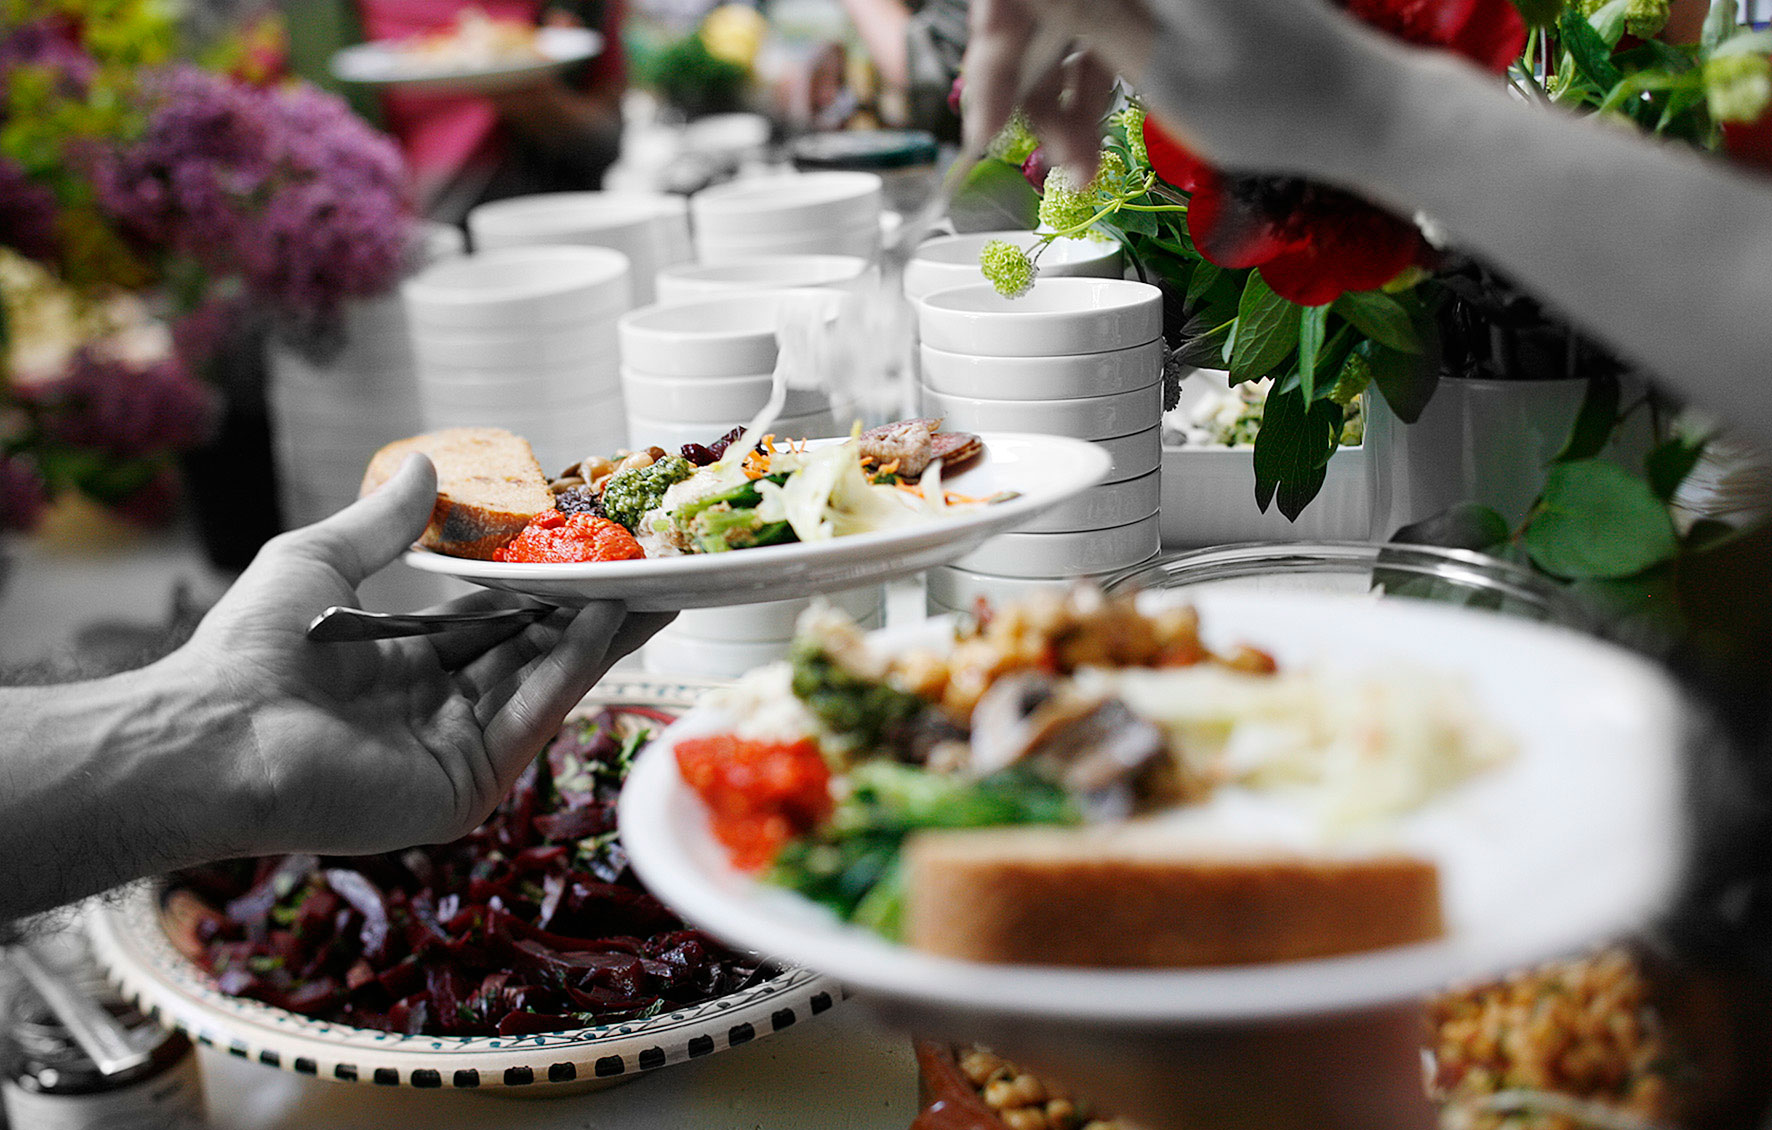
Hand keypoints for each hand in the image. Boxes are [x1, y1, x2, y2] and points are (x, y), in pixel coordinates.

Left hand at [172, 454, 671, 855]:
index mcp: (404, 664)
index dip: (542, 585)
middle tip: (653, 570)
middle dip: (593, 610)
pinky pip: (529, 715)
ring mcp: (457, 751)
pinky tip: (605, 618)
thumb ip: (381, 521)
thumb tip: (425, 462)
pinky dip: (570, 667)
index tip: (589, 549)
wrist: (215, 734)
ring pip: (544, 681)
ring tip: (654, 584)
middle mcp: (438, 710)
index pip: (494, 620)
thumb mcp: (318, 562)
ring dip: (599, 633)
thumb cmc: (246, 653)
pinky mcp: (468, 786)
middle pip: (533, 652)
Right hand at [962, 0, 1395, 180]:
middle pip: (1044, 3)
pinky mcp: (1174, 1)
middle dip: (1022, 79)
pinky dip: (1090, 86)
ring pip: (1069, 22)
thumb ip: (1075, 12)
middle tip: (1006, 149)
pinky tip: (1084, 147)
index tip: (984, 114)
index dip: (993, 43)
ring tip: (1070, 170)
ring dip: (1054, 96)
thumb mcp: (1154, 65)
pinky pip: (1106, 31)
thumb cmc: (1271, 100)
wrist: (1358, 112)